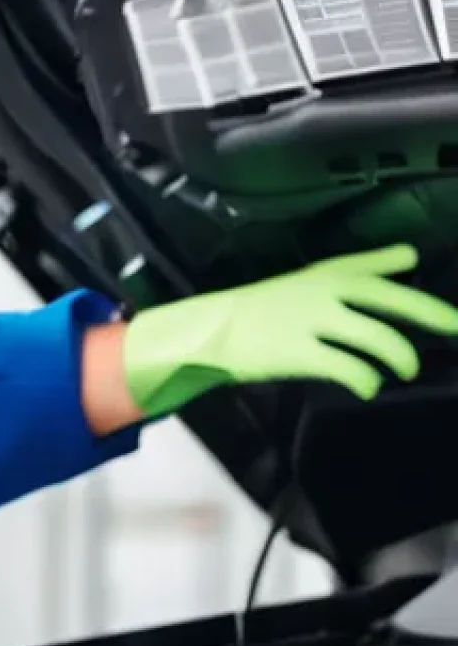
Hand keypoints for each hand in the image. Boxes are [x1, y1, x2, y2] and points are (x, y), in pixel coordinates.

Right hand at [119, 244, 457, 418]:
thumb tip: (410, 256)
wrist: (211, 329)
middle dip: (432, 316)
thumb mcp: (308, 278)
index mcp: (327, 275)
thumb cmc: (259, 308)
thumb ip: (359, 268)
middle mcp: (326, 292)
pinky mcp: (302, 353)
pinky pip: (349, 368)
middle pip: (392, 302)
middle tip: (457, 329)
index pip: (378, 272)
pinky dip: (366, 381)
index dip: (415, 282)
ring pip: (378, 338)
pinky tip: (368, 389)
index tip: (439, 290)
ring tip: (406, 370)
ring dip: (400, 357)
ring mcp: (315, 322)